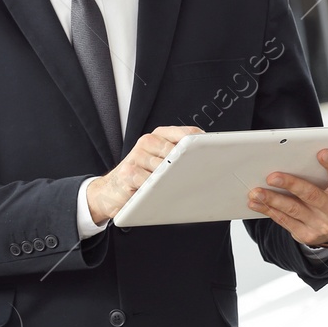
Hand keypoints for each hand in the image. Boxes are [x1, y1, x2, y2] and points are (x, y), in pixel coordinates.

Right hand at [86, 125, 203, 224]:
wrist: (111, 192)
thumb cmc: (143, 177)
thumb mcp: (162, 164)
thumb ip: (180, 158)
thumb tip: (213, 163)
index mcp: (160, 136)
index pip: (187, 133)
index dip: (203, 144)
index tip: (216, 155)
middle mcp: (148, 141)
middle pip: (179, 150)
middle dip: (189, 164)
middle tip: (198, 175)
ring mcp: (137, 155)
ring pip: (166, 167)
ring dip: (172, 179)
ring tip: (172, 186)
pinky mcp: (128, 172)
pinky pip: (151, 181)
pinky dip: (157, 190)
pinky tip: (156, 193)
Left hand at [248, 146, 327, 246]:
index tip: (321, 152)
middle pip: (311, 195)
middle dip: (291, 184)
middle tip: (272, 175)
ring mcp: (321, 224)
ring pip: (294, 210)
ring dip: (273, 200)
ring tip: (256, 190)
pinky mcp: (306, 234)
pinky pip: (284, 220)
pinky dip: (268, 210)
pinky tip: (255, 201)